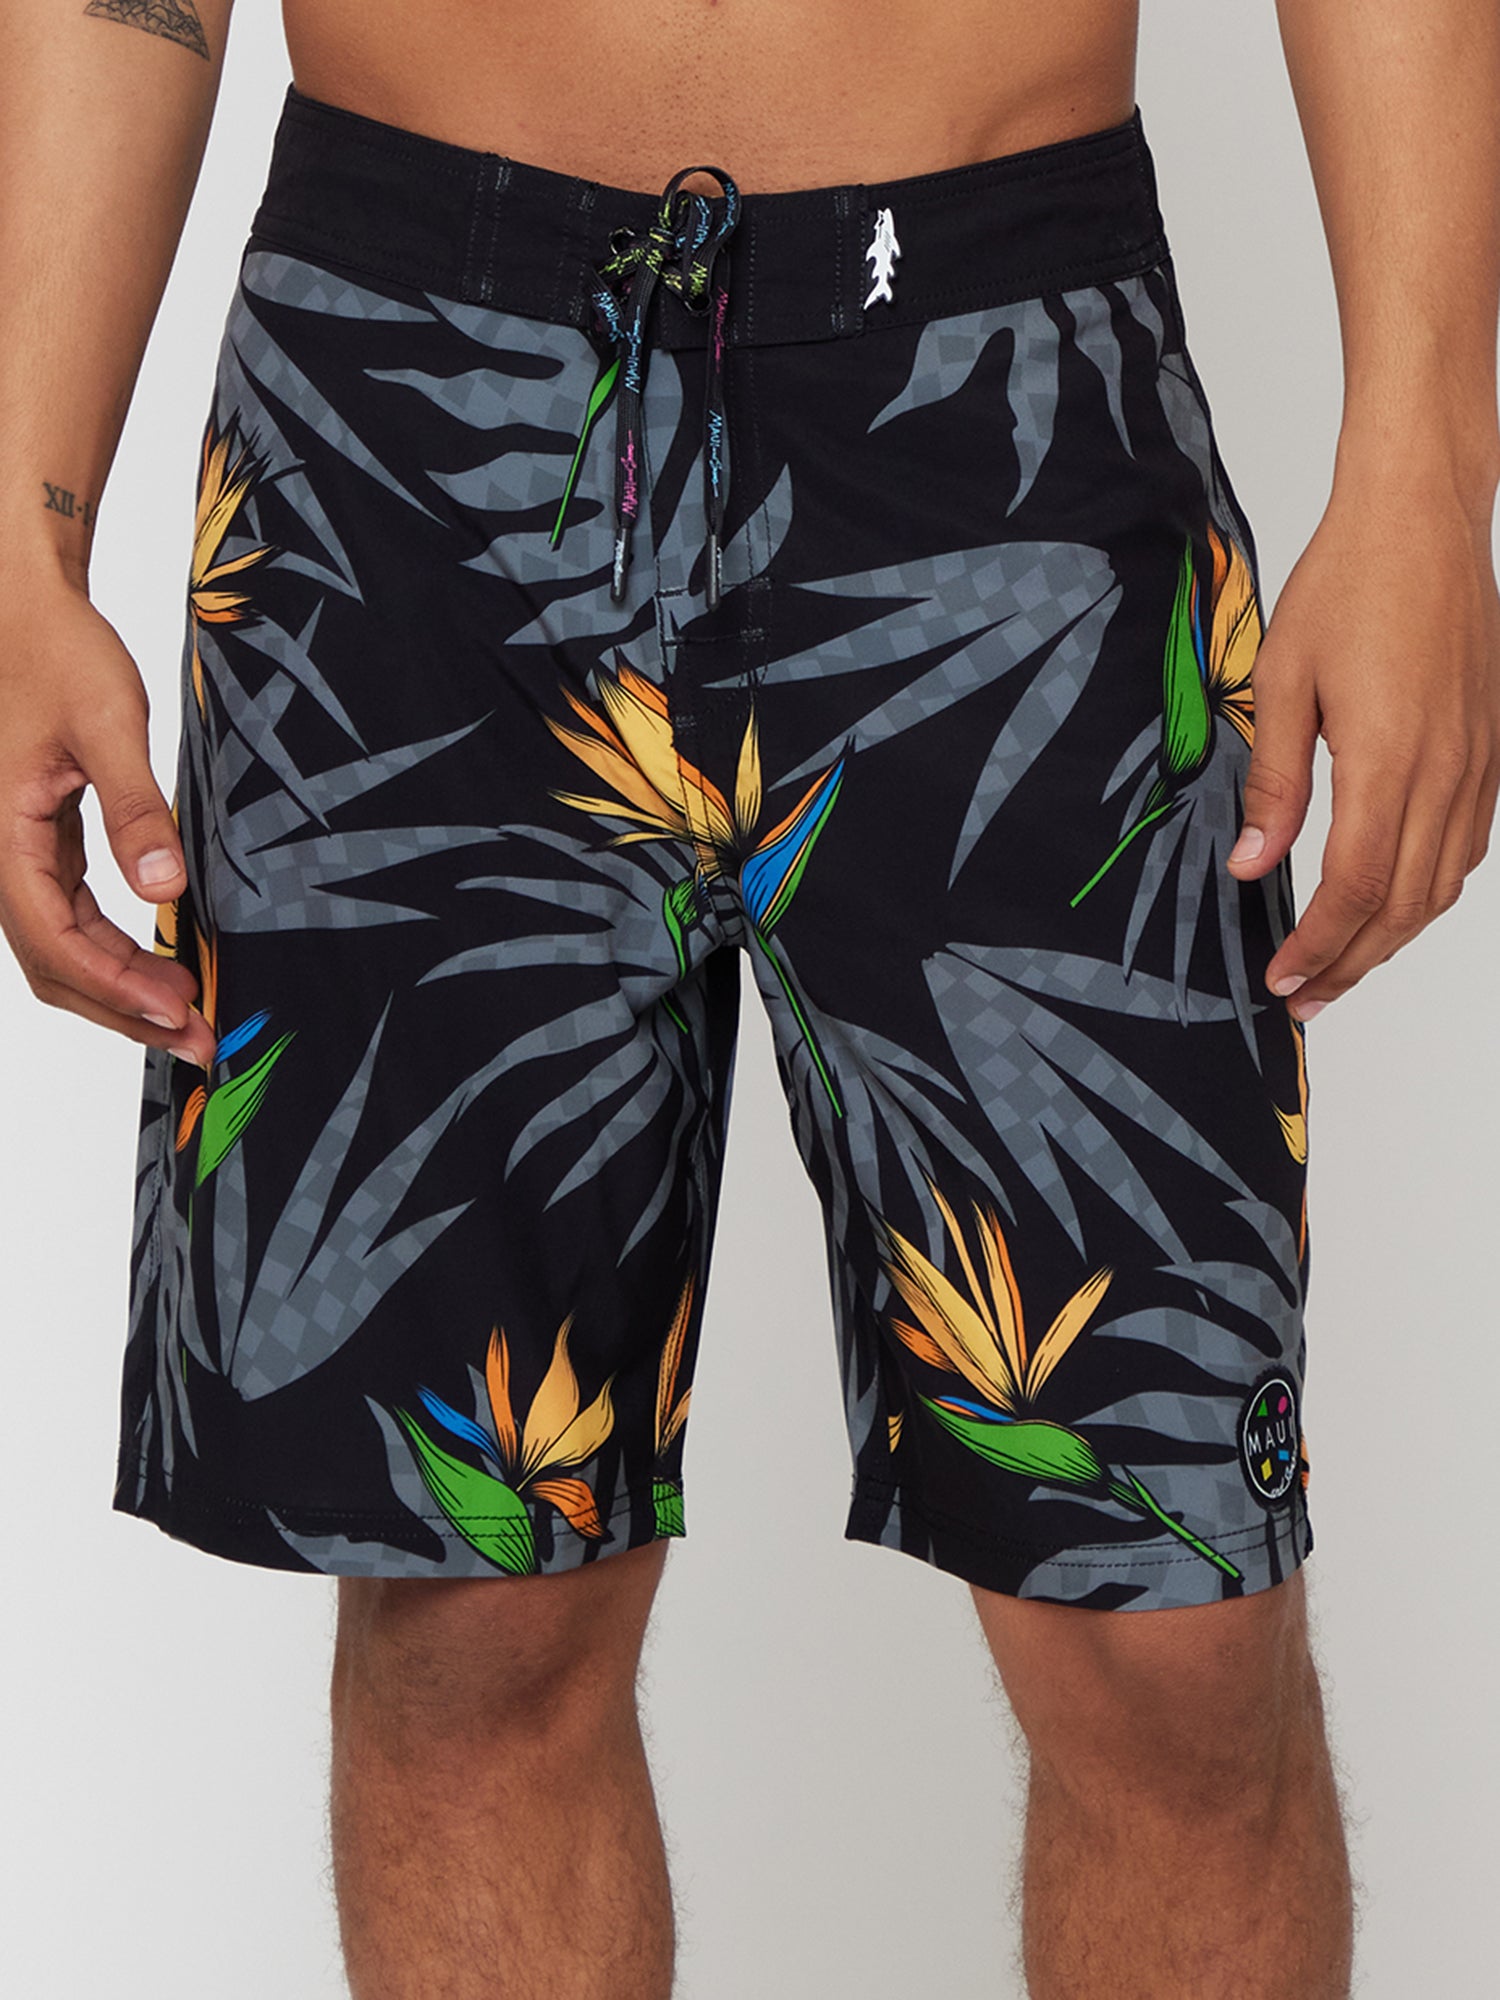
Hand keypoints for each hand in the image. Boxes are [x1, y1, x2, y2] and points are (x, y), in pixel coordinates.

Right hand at [0, 575, 215, 1065]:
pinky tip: (162, 963)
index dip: (117, 987)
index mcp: (2, 834)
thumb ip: (134, 807)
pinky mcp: (42, 847)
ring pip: (59, 952)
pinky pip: (69, 921)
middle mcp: (0, 856)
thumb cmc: (58, 651)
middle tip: (200, 1039)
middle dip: (124, 1010)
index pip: (54, 941)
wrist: (24, 610)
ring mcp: (20, 856)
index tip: (180, 1011)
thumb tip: (162, 889)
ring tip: (189, 1012)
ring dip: (121, 989)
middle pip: (53, 966)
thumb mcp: (108, 722)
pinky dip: (114, 954)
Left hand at [1225, 474, 1499, 1018]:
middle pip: (1402, 903)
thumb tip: (1251, 864)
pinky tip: (1392, 901)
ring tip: (1341, 966)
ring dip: (1391, 936)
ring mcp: (1478, 762)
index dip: (1318, 945)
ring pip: (1442, 883)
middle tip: (1304, 999)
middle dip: (1351, 962)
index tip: (1281, 979)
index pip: (1354, 887)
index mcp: (1388, 760)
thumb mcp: (1281, 683)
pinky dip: (1428, 890)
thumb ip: (1273, 783)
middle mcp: (1445, 771)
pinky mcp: (1490, 748)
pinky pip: (1467, 844)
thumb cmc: (1349, 584)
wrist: (1422, 518)